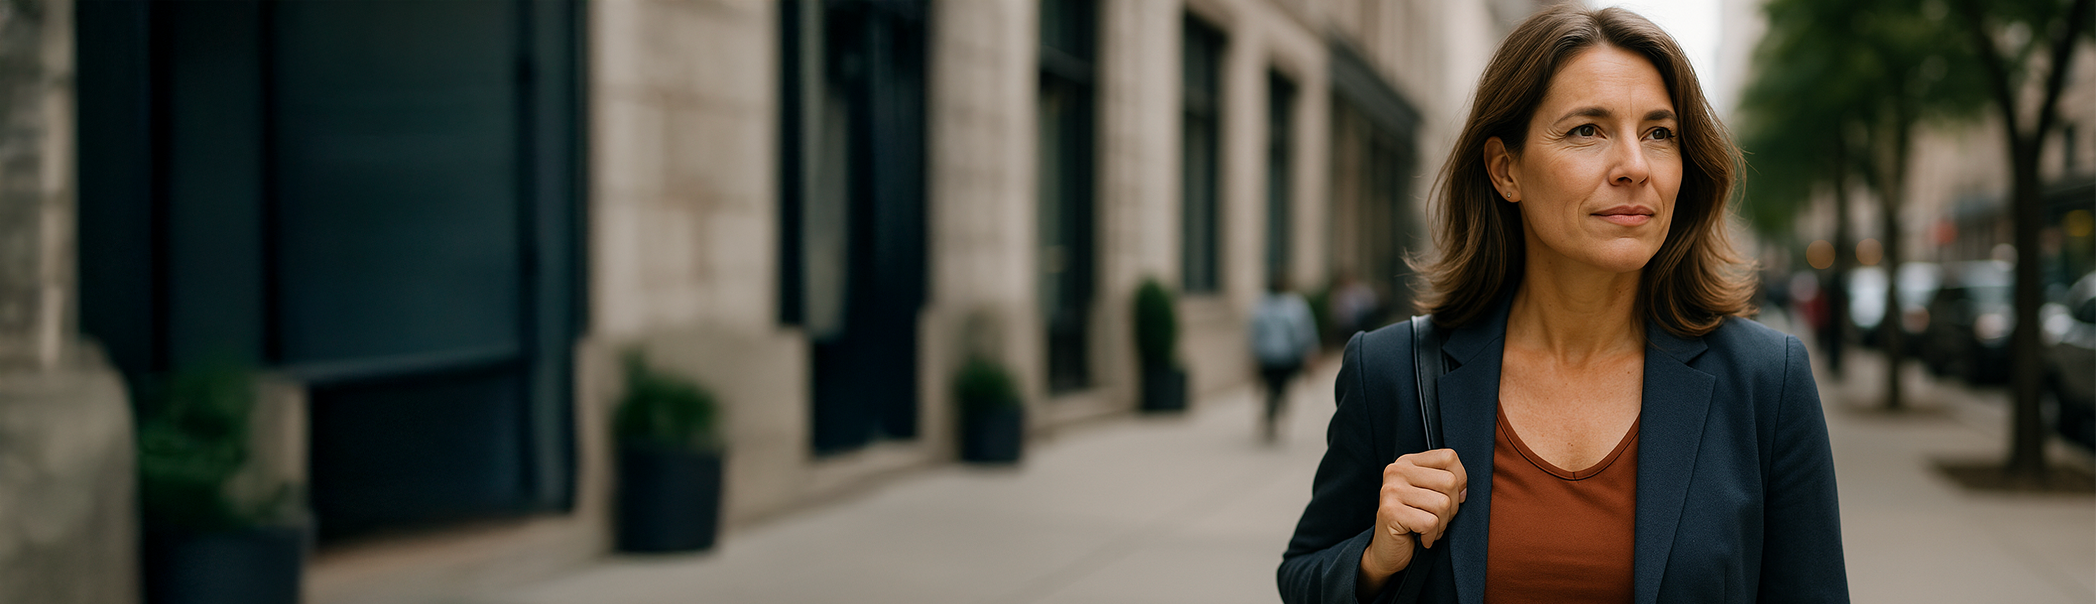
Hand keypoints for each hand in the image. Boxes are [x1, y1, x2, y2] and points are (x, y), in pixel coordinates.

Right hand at [1359, 449, 1467, 579]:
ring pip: (1442, 504)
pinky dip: (1432, 535)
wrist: (1387, 550)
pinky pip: (1430, 523)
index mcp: (1408, 462)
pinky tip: (1422, 537)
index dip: (1460, 480)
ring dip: (1442, 524)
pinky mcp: (1390, 512)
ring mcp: (1391, 491)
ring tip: (1430, 528)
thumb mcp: (1429, 493)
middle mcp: (1396, 471)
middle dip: (1452, 507)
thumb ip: (1445, 482)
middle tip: (1439, 518)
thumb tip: (1463, 490)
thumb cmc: (1414, 521)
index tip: (1450, 497)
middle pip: (1449, 481)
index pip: (1448, 457)